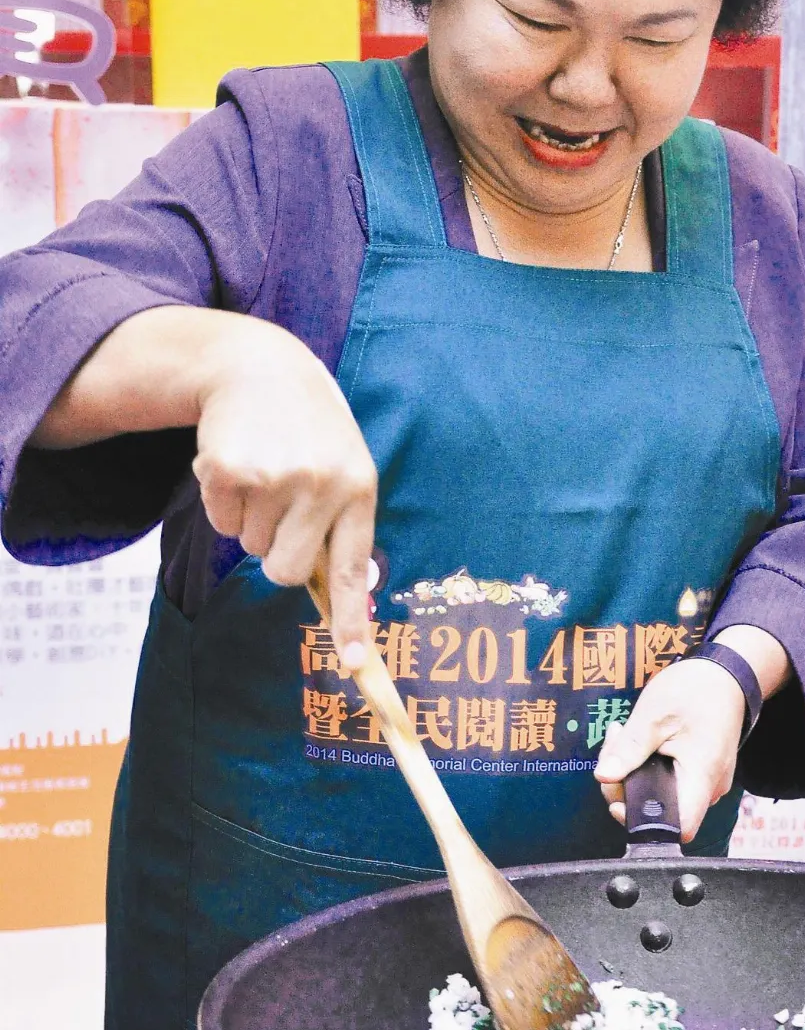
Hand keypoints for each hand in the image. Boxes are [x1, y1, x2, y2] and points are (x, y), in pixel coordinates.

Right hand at [191, 316, 377, 665]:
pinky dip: (222, 501)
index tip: (355, 663)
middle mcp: (322, 484)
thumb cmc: (309, 429)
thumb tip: (339, 594)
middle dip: (275, 554)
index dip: (351, 620)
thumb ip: (342, 524)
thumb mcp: (343, 464)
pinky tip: (238, 462)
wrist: (261, 366)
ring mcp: (275, 476)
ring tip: (264, 470)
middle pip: (284, 571)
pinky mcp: (231, 469)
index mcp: (359, 488)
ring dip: (250, 519)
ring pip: (250, 546)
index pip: (353, 568)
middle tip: (280, 508)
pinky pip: (221, 521)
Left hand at [593, 657, 744, 843]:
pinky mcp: (700, 773)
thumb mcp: (654, 715)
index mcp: (702, 775)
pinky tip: (639, 741)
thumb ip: (629, 750)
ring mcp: (706, 781)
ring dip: (633, 772)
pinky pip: (669, 782)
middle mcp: (709, 786)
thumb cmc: (696, 689)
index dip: (643, 822)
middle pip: (660, 810)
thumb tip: (604, 777)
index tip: (619, 799)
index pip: (678, 827)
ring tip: (623, 735)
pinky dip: (647, 766)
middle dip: (626, 784)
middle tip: (614, 746)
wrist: (725, 673)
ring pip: (661, 795)